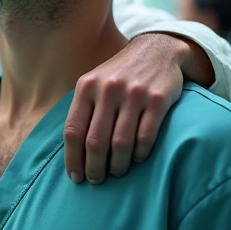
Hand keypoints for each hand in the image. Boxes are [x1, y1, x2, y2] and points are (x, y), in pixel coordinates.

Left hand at [64, 34, 189, 183]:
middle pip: (95, 142)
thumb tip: (72, 151)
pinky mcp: (158, 100)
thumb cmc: (120, 74)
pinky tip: (137, 159)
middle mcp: (108, 89)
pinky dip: (140, 154)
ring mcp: (134, 94)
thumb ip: (83, 109)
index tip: (75, 177)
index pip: (73, 131)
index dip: (72, 159)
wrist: (157, 49)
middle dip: (94, 168)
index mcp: (87, 86)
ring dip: (117, 165)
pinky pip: (146, 137)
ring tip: (116, 172)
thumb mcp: (94, 82)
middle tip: (96, 180)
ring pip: (121, 143)